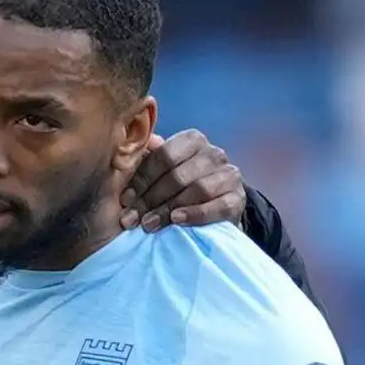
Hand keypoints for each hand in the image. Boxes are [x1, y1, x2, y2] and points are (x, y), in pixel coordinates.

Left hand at [121, 129, 244, 231]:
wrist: (206, 212)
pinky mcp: (239, 198)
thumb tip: (134, 147)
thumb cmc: (173, 188)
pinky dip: (196, 214)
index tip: (125, 199)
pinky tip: (177, 220)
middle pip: (178, 175)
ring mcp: (229, 174)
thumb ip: (144, 158)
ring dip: (169, 208)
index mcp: (191, 140)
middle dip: (151, 199)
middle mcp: (213, 153)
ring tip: (150, 223)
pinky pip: (219, 205)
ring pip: (198, 189)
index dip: (142, 180)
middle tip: (133, 218)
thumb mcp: (155, 172)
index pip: (163, 157)